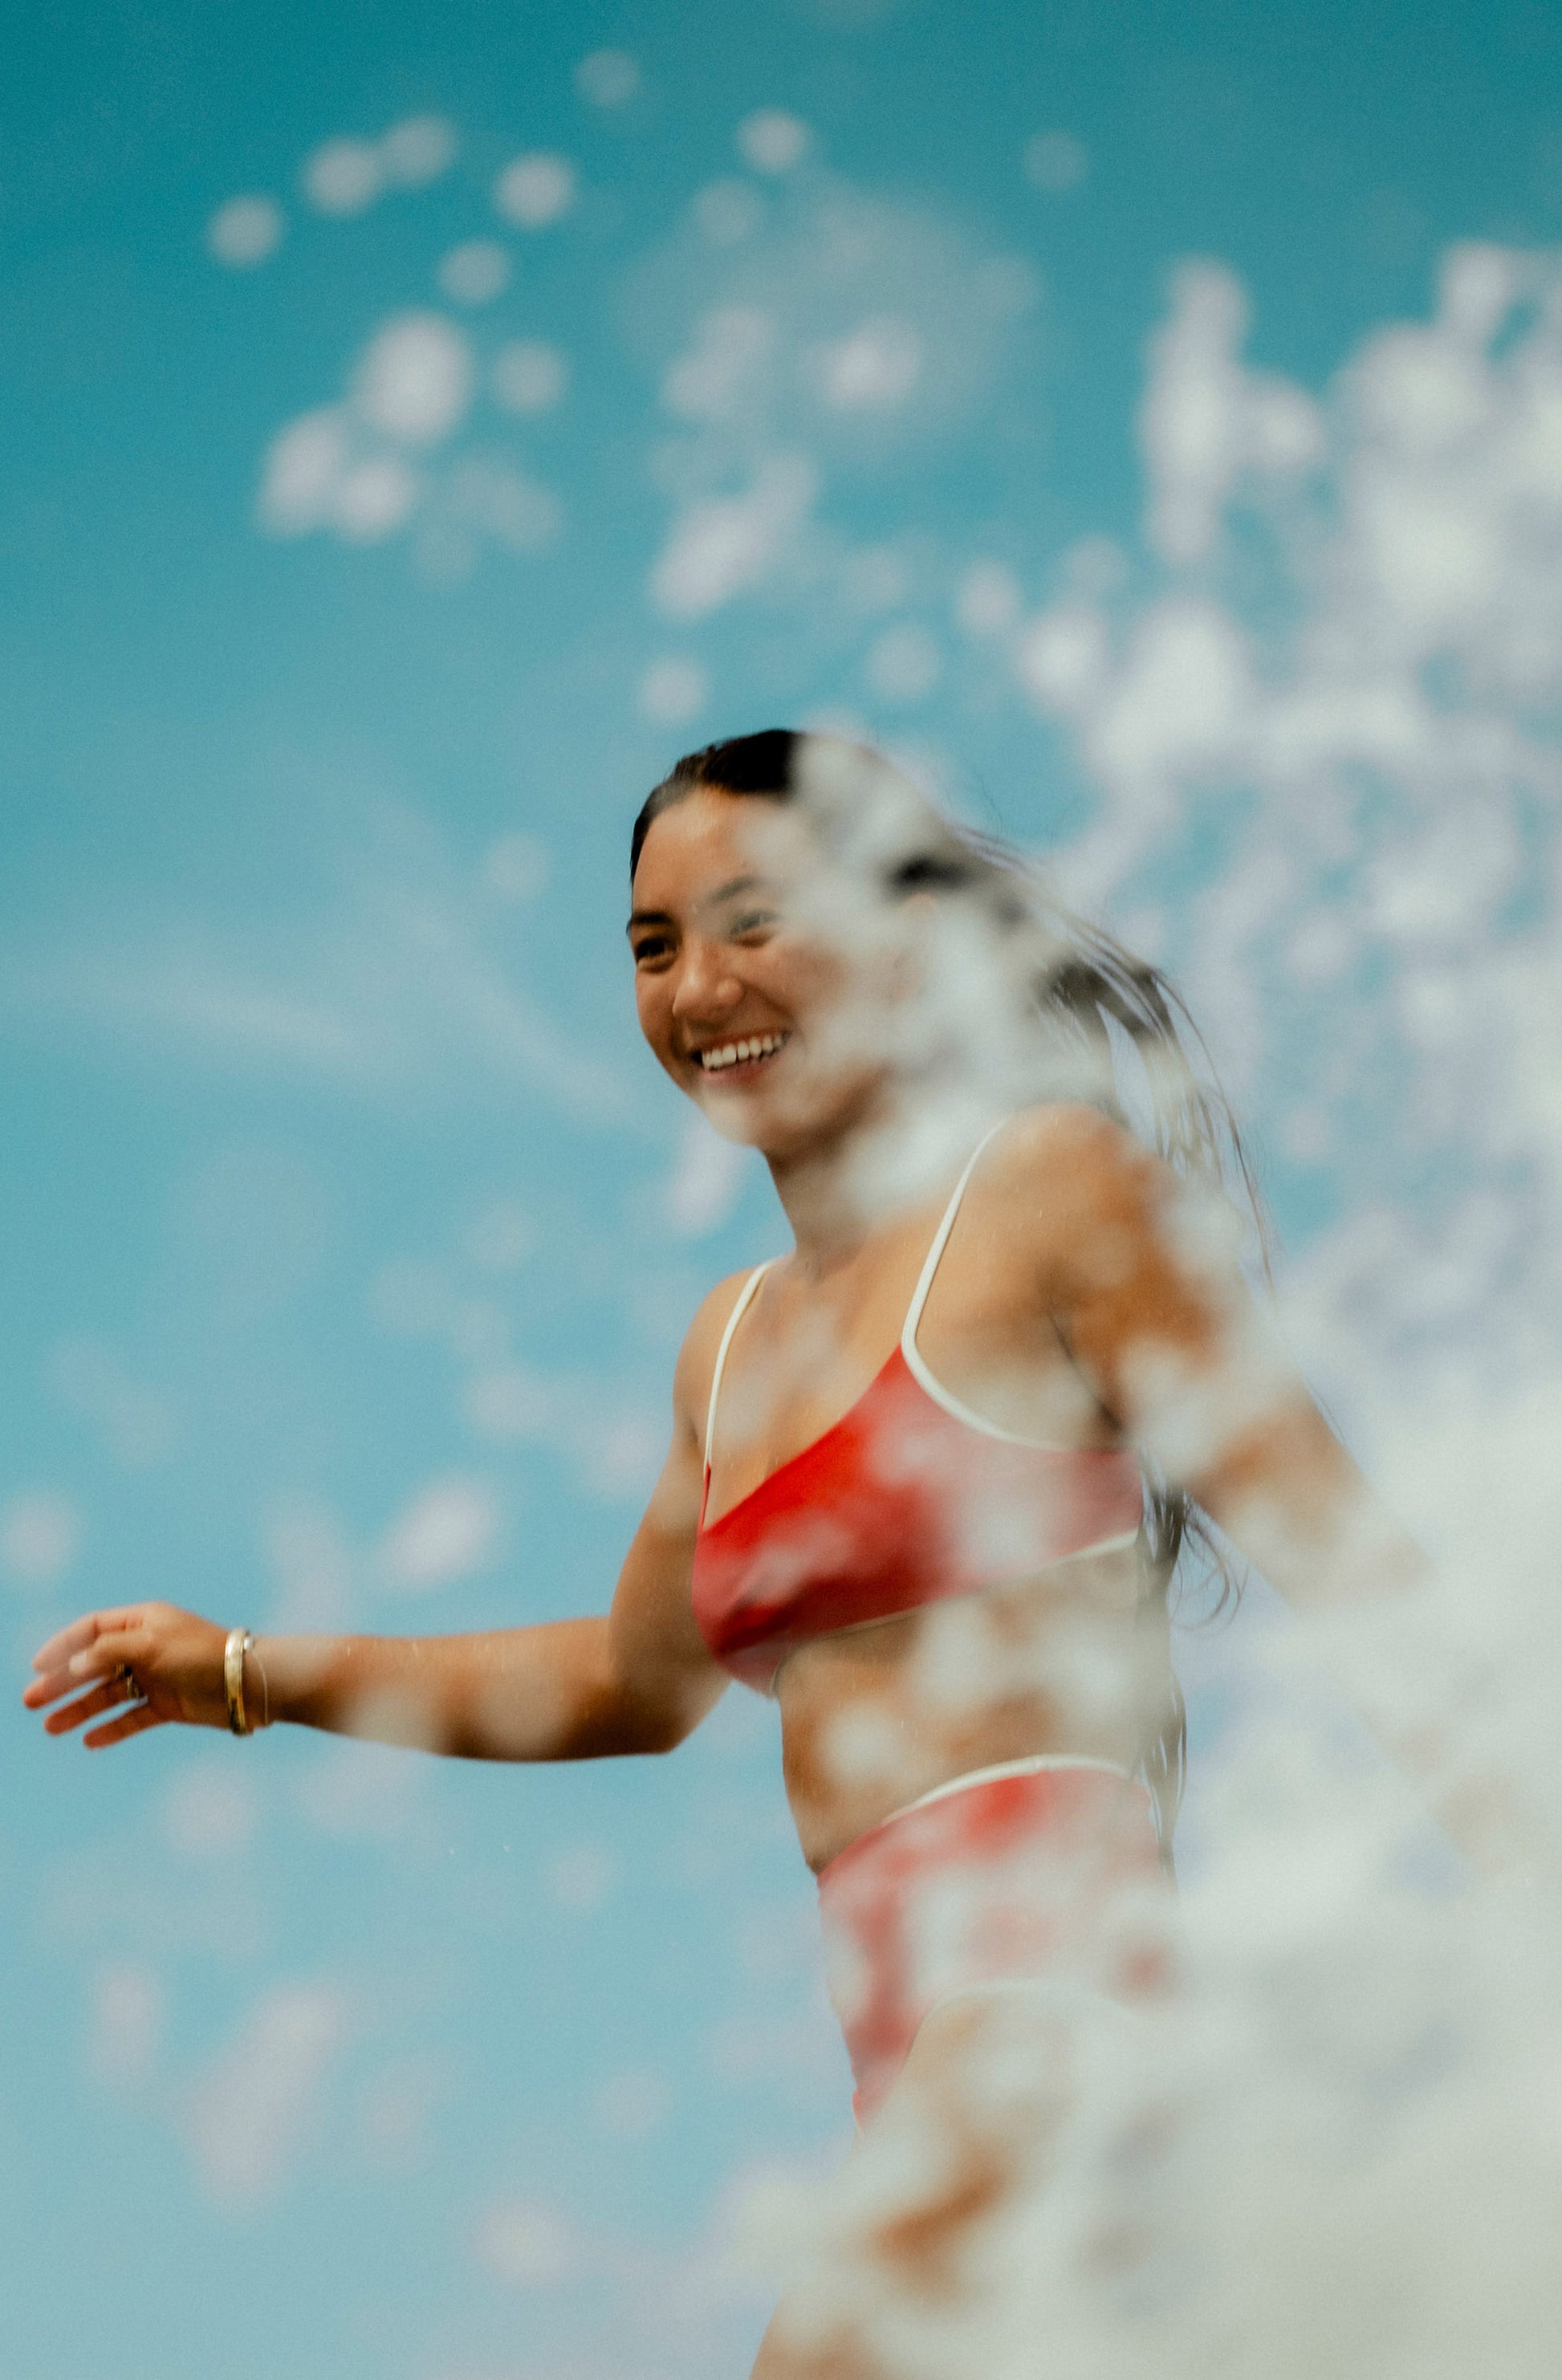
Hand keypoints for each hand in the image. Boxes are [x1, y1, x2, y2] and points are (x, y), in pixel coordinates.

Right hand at [23, 1603, 232, 1748]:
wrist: (250, 1684)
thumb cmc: (203, 1655)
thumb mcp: (151, 1646)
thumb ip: (108, 1652)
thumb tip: (72, 1666)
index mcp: (144, 1622)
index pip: (92, 1629)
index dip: (62, 1647)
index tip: (37, 1667)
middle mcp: (147, 1648)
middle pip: (94, 1665)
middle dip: (61, 1683)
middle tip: (29, 1702)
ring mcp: (157, 1678)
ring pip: (109, 1694)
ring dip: (79, 1709)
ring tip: (50, 1727)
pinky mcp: (169, 1705)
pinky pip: (132, 1718)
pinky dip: (111, 1728)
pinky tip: (88, 1740)